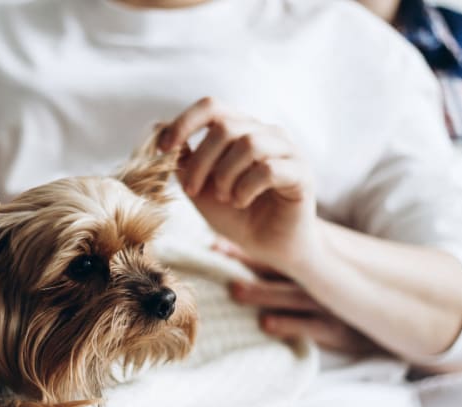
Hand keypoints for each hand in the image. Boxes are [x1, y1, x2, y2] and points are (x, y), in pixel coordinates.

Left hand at [159, 97, 318, 275]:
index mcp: (240, 129)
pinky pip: (268, 169)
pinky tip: (241, 202)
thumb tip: (160, 130)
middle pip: (225, 127)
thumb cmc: (236, 214)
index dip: (185, 123)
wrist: (268, 245)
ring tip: (225, 198)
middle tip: (193, 190)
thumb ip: (184, 161)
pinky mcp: (301, 173)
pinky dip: (246, 188)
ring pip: (249, 143)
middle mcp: (265, 132)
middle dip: (201, 162)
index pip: (212, 107)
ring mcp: (286, 150)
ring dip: (226, 175)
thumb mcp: (200, 187)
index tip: (164, 148)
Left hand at [214, 239, 382, 356]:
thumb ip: (294, 261)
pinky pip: (309, 327)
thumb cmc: (345, 297)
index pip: (275, 251)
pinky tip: (265, 323)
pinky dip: (287, 324)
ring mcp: (328, 304)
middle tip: (218, 256)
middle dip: (247, 262)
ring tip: (235, 291)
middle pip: (278, 268)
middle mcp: (320, 280)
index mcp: (314, 265)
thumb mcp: (327, 274)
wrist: (392, 319)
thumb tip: (244, 249)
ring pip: (290, 296)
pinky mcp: (336, 331)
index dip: (245, 248)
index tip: (215, 244)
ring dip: (261, 293)